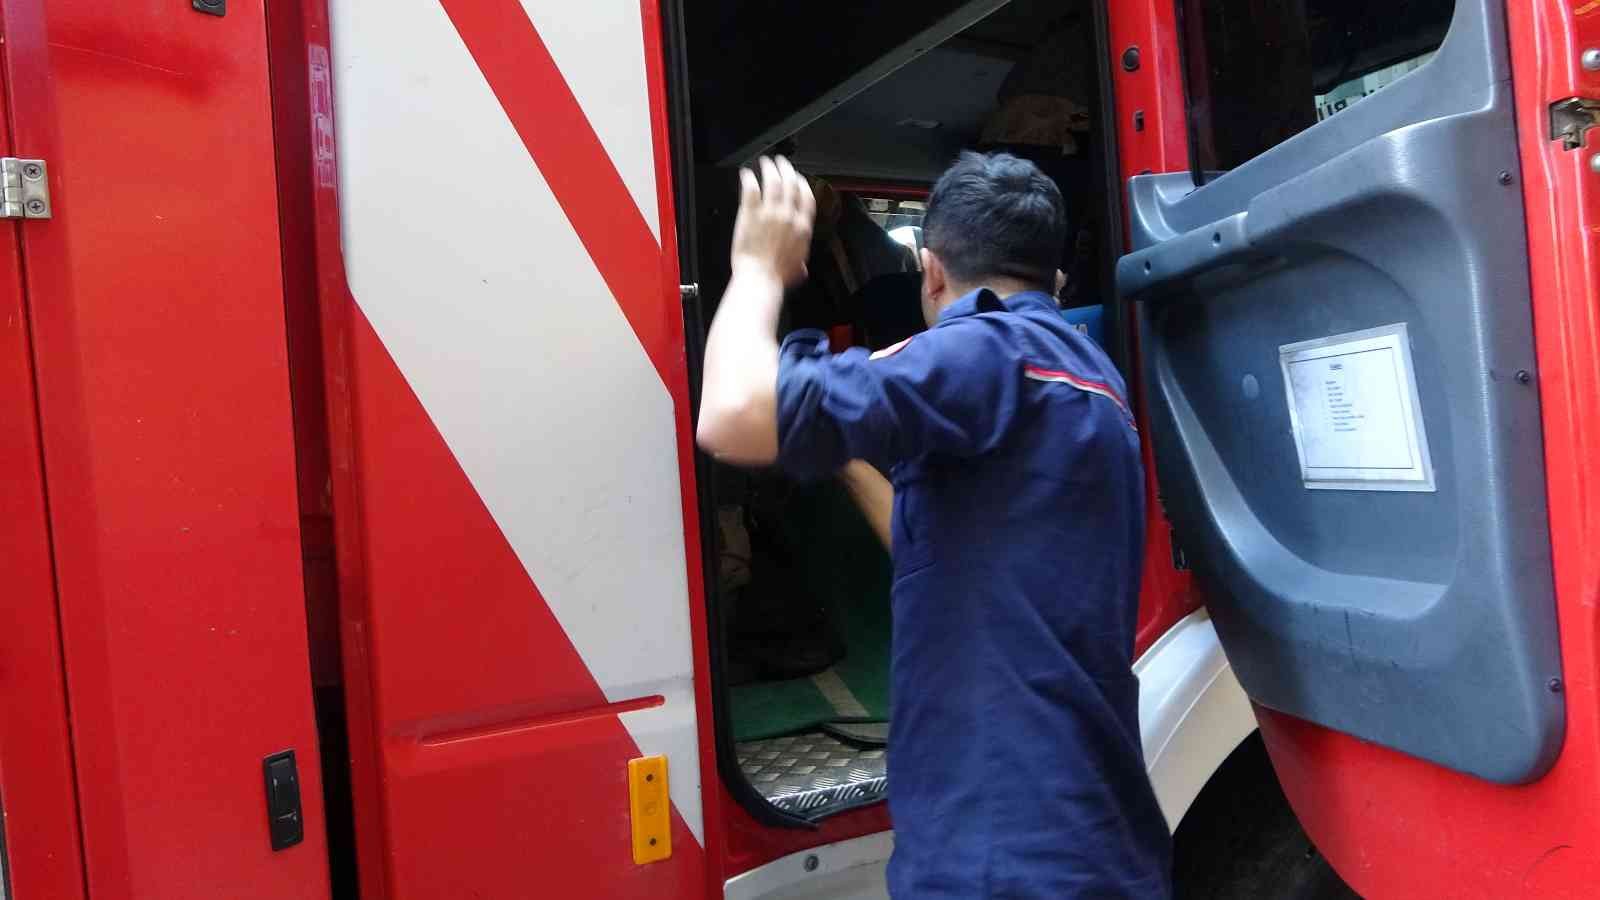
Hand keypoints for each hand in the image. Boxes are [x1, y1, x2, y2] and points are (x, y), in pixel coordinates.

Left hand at [731, 156, 815, 287]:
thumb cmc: (777, 278)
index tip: (798, 179)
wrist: (760, 278)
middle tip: (781, 163)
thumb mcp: (797, 271)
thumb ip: (800, 264)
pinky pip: (751, 189)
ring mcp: (770, 212)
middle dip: (786, 170)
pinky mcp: (751, 213)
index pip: (807, 197)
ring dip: (769, 169)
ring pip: (773, 181)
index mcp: (802, 228)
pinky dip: (748, 178)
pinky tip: (746, 173)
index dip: (803, 184)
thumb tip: (802, 268)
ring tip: (765, 162)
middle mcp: (788, 216)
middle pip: (791, 184)